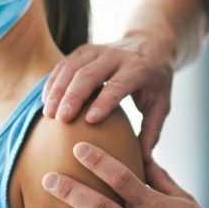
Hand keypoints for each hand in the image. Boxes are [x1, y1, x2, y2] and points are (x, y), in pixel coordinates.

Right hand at [42, 37, 174, 161]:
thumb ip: (152, 131)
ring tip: (48, 114)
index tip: (89, 120)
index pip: (118, 85)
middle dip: (73, 96)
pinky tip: (46, 101)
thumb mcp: (162, 103)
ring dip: (58, 89)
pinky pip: (64, 63)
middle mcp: (116, 56)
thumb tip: (143, 164)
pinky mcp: (84, 49)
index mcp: (138, 69)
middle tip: (60, 120)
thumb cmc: (156, 80)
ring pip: (72, 66)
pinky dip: (53, 81)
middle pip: (89, 73)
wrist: (151, 43)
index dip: (104, 101)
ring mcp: (98, 50)